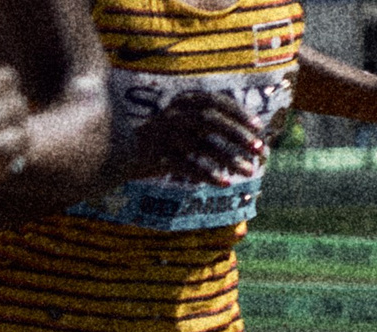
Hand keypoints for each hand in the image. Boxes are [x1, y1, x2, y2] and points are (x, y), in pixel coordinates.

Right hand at [129, 89, 265, 184]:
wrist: (116, 154)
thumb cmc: (158, 141)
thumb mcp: (182, 125)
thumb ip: (205, 123)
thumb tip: (244, 132)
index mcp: (182, 103)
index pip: (216, 102)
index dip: (239, 113)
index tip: (259, 127)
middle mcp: (173, 115)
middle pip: (211, 121)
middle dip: (238, 135)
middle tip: (259, 149)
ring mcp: (163, 135)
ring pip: (202, 146)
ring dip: (228, 159)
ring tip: (248, 172)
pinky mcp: (155, 156)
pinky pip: (185, 166)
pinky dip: (206, 175)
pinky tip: (223, 184)